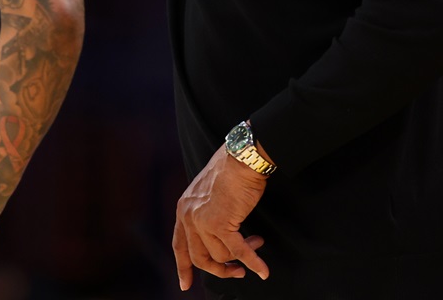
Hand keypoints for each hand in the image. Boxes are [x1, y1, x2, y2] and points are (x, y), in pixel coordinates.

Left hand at [172, 145, 268, 290]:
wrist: (241, 158)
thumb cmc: (230, 171)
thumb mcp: (207, 193)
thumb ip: (206, 213)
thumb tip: (219, 238)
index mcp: (184, 209)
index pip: (179, 245)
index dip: (183, 267)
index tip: (185, 284)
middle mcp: (189, 216)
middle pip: (200, 257)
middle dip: (220, 269)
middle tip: (236, 272)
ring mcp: (203, 221)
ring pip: (221, 255)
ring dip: (241, 255)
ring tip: (256, 242)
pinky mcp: (222, 223)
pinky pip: (239, 251)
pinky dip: (253, 262)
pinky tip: (263, 270)